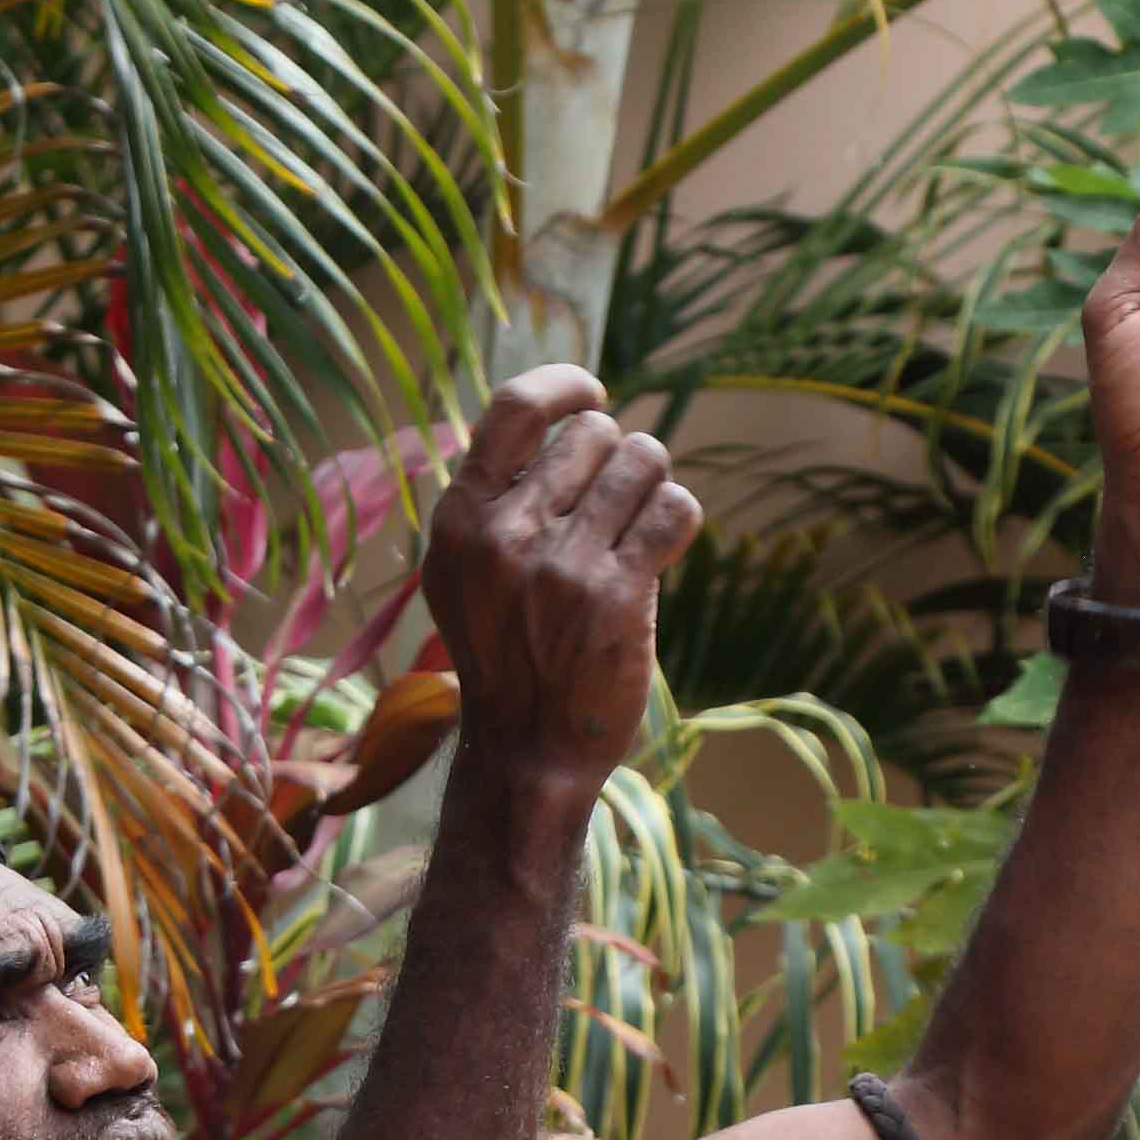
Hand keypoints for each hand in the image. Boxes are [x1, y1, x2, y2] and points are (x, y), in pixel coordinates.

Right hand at [421, 372, 704, 811]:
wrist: (527, 754)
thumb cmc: (506, 656)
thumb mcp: (467, 574)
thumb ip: (497, 501)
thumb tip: (570, 419)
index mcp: (461, 520)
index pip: (516, 407)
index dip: (566, 385)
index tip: (593, 394)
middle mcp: (505, 536)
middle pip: (595, 433)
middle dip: (616, 458)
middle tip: (612, 507)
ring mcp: (561, 566)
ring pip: (643, 459)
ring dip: (652, 485)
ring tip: (637, 527)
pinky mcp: (615, 596)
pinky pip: (674, 509)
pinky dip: (678, 517)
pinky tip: (661, 545)